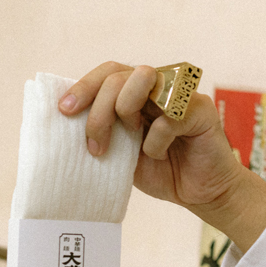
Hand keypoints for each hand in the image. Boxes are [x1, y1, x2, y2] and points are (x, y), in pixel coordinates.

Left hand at [59, 62, 265, 249]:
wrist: (200, 193)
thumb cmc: (161, 170)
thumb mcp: (121, 152)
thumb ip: (103, 131)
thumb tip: (66, 122)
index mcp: (137, 92)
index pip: (107, 72)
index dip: (83, 86)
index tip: (64, 110)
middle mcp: (158, 86)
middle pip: (117, 75)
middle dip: (98, 110)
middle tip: (94, 145)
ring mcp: (180, 94)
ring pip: (143, 79)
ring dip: (125, 112)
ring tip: (130, 142)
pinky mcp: (201, 109)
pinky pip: (168, 116)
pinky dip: (156, 141)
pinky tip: (160, 156)